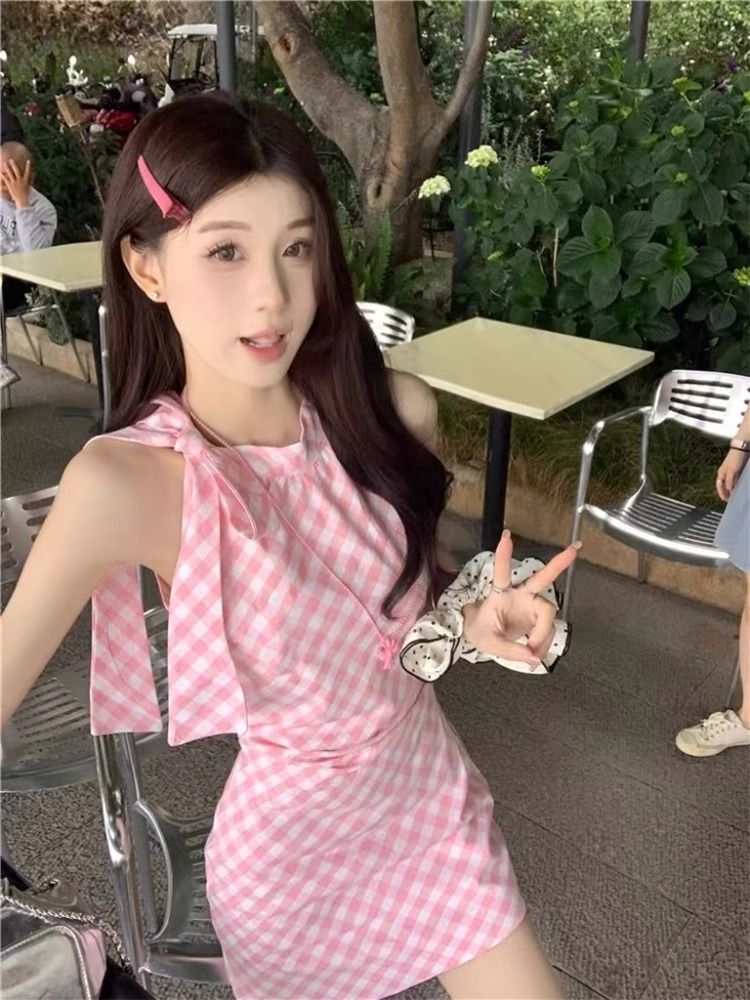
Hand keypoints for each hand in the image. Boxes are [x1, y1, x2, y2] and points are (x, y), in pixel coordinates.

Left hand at [1, 159, 31, 207]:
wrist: (22, 201)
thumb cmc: (26, 195)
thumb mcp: (29, 187)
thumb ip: (30, 181)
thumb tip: (33, 177)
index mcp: (25, 181)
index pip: (28, 172)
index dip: (28, 166)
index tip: (28, 161)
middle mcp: (20, 181)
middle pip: (17, 171)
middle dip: (14, 165)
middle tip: (11, 160)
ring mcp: (15, 183)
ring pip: (10, 174)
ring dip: (7, 168)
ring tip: (4, 163)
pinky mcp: (10, 186)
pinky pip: (6, 179)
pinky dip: (3, 175)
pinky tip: (0, 172)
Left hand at [461, 530, 579, 668]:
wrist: (481, 634)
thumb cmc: (480, 629)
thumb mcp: (488, 642)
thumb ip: (511, 650)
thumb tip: (533, 657)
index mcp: (500, 594)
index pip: (502, 573)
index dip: (503, 556)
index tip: (506, 536)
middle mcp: (520, 594)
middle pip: (541, 578)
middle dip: (558, 564)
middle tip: (574, 550)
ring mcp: (531, 605)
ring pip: (548, 615)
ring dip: (543, 636)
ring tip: (532, 654)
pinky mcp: (538, 617)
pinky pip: (547, 631)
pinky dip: (543, 645)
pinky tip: (534, 654)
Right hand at [716, 449, 746, 502]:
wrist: (742, 448)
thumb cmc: (736, 458)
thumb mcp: (732, 471)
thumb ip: (730, 481)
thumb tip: (729, 490)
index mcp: (721, 473)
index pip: (719, 486)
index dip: (722, 493)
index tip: (725, 500)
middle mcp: (724, 473)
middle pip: (722, 485)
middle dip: (725, 492)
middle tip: (728, 499)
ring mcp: (729, 471)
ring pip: (727, 482)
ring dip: (729, 489)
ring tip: (733, 494)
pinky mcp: (735, 469)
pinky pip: (733, 479)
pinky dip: (734, 484)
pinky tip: (737, 486)